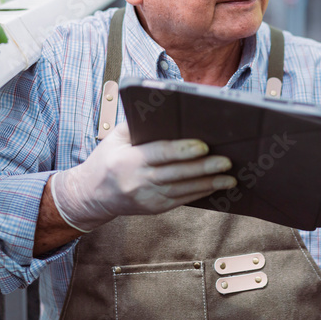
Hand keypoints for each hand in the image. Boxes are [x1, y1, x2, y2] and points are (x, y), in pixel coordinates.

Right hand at [49, 123, 235, 231]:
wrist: (91, 195)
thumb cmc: (107, 159)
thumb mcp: (115, 138)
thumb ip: (138, 125)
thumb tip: (167, 111)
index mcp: (128, 160)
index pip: (160, 154)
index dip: (183, 150)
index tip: (204, 146)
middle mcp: (138, 181)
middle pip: (176, 174)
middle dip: (204, 168)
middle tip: (226, 161)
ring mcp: (147, 198)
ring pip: (183, 190)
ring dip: (208, 184)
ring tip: (229, 177)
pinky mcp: (154, 208)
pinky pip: (181, 200)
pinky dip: (200, 193)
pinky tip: (215, 186)